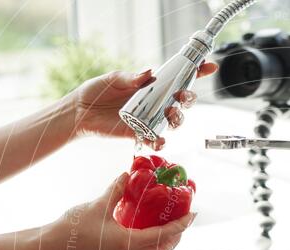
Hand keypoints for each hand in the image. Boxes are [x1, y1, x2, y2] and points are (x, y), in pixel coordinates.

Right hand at [45, 173, 194, 249]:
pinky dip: (152, 241)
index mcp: (128, 243)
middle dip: (178, 235)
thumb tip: (128, 173)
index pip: (164, 236)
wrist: (53, 244)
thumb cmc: (74, 227)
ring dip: (166, 240)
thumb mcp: (98, 204)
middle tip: (183, 217)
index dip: (181, 225)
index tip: (193, 213)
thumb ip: (116, 189)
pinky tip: (147, 225)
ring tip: (169, 222)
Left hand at [71, 63, 217, 149]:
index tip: (209, 66)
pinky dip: (161, 142)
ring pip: (174, 120)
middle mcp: (154, 102)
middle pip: (182, 101)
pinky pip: (156, 140)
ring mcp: (149, 118)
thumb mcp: (113, 79)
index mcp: (151, 85)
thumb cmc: (96, 92)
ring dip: (178, 118)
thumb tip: (148, 73)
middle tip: (182, 98)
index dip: (196, 72)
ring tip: (170, 113)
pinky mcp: (140, 134)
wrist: (80, 112)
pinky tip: (160, 140)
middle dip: (189, 99)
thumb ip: (130, 77)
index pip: (178, 78)